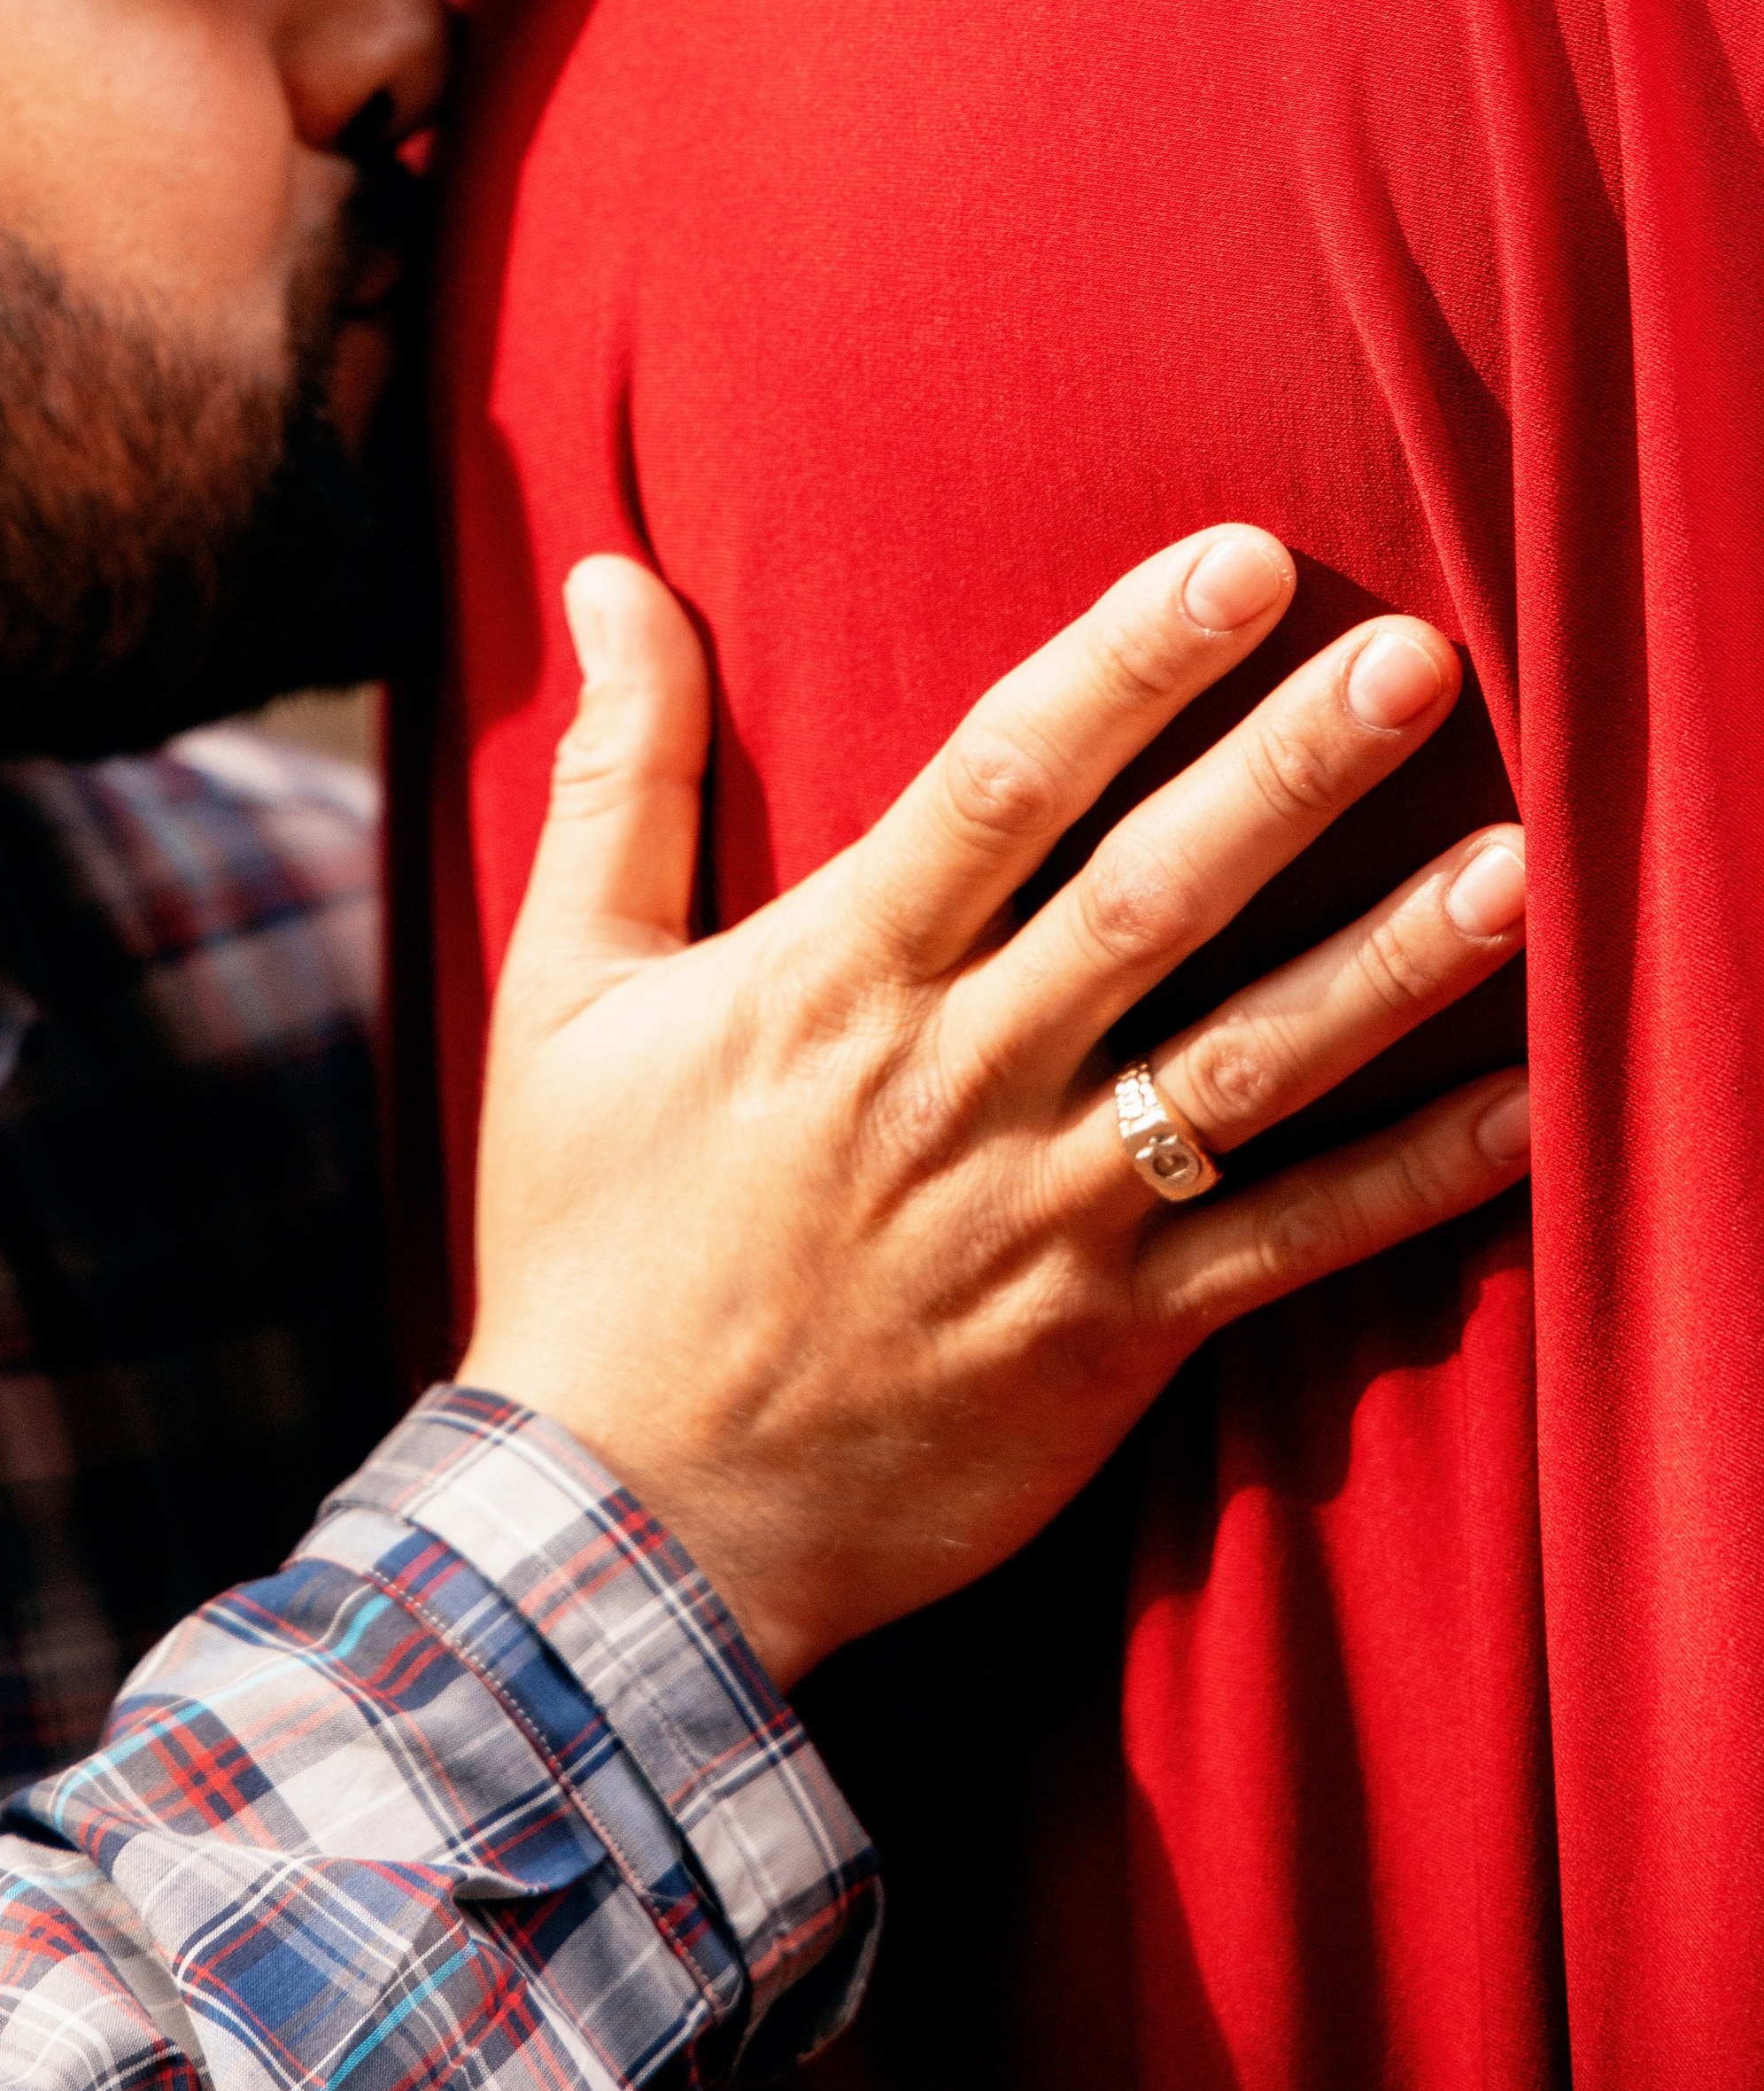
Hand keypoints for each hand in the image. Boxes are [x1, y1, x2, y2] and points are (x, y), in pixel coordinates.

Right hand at [461, 527, 1528, 1688]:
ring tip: (1523, 866)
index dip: (1124, 665)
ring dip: (1386, 965)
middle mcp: (954, 1081)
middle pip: (1147, 902)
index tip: (1240, 564)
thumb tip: (605, 569)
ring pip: (1243, 1070)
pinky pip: (1285, 1252)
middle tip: (1414, 664)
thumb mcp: (564, 985)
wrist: (622, 1526)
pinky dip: (1412, 1184)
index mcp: (831, 977)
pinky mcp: (1108, 1344)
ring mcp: (1043, 1217)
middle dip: (1288, 774)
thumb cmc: (589, 1236)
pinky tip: (1526, 1108)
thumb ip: (623, 772)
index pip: (999, 785)